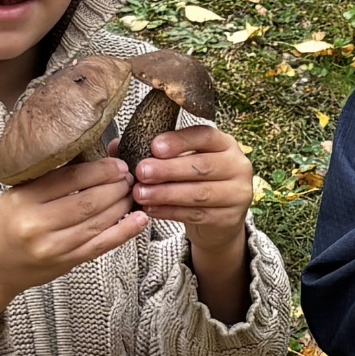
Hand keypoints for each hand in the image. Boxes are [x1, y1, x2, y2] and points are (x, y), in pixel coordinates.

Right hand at [0, 157, 144, 332]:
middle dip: (116, 186)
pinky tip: (139, 220)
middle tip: (129, 176)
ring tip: (133, 192)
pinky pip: (101, 246)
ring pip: (98, 222)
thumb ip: (49, 179)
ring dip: (122, 205)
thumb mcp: (16, 193)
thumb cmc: (2, 223)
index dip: (100, 169)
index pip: (70, 178)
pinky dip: (123, 232)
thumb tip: (91, 157)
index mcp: (23, 199)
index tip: (117, 163)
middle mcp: (38, 224)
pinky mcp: (66, 263)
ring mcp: (54, 247)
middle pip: (89, 201)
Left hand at [129, 126, 253, 323]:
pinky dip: (170, 212)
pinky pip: (196, 215)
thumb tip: (117, 146)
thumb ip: (156, 153)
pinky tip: (151, 209)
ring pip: (198, 193)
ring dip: (166, 193)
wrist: (221, 219)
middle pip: (201, 167)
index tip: (154, 147)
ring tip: (140, 194)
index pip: (205, 136)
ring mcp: (237, 194)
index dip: (179, 141)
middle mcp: (237, 166)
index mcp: (225, 144)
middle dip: (168, 170)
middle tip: (141, 173)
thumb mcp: (182, 163)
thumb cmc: (197, 182)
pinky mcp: (229, 219)